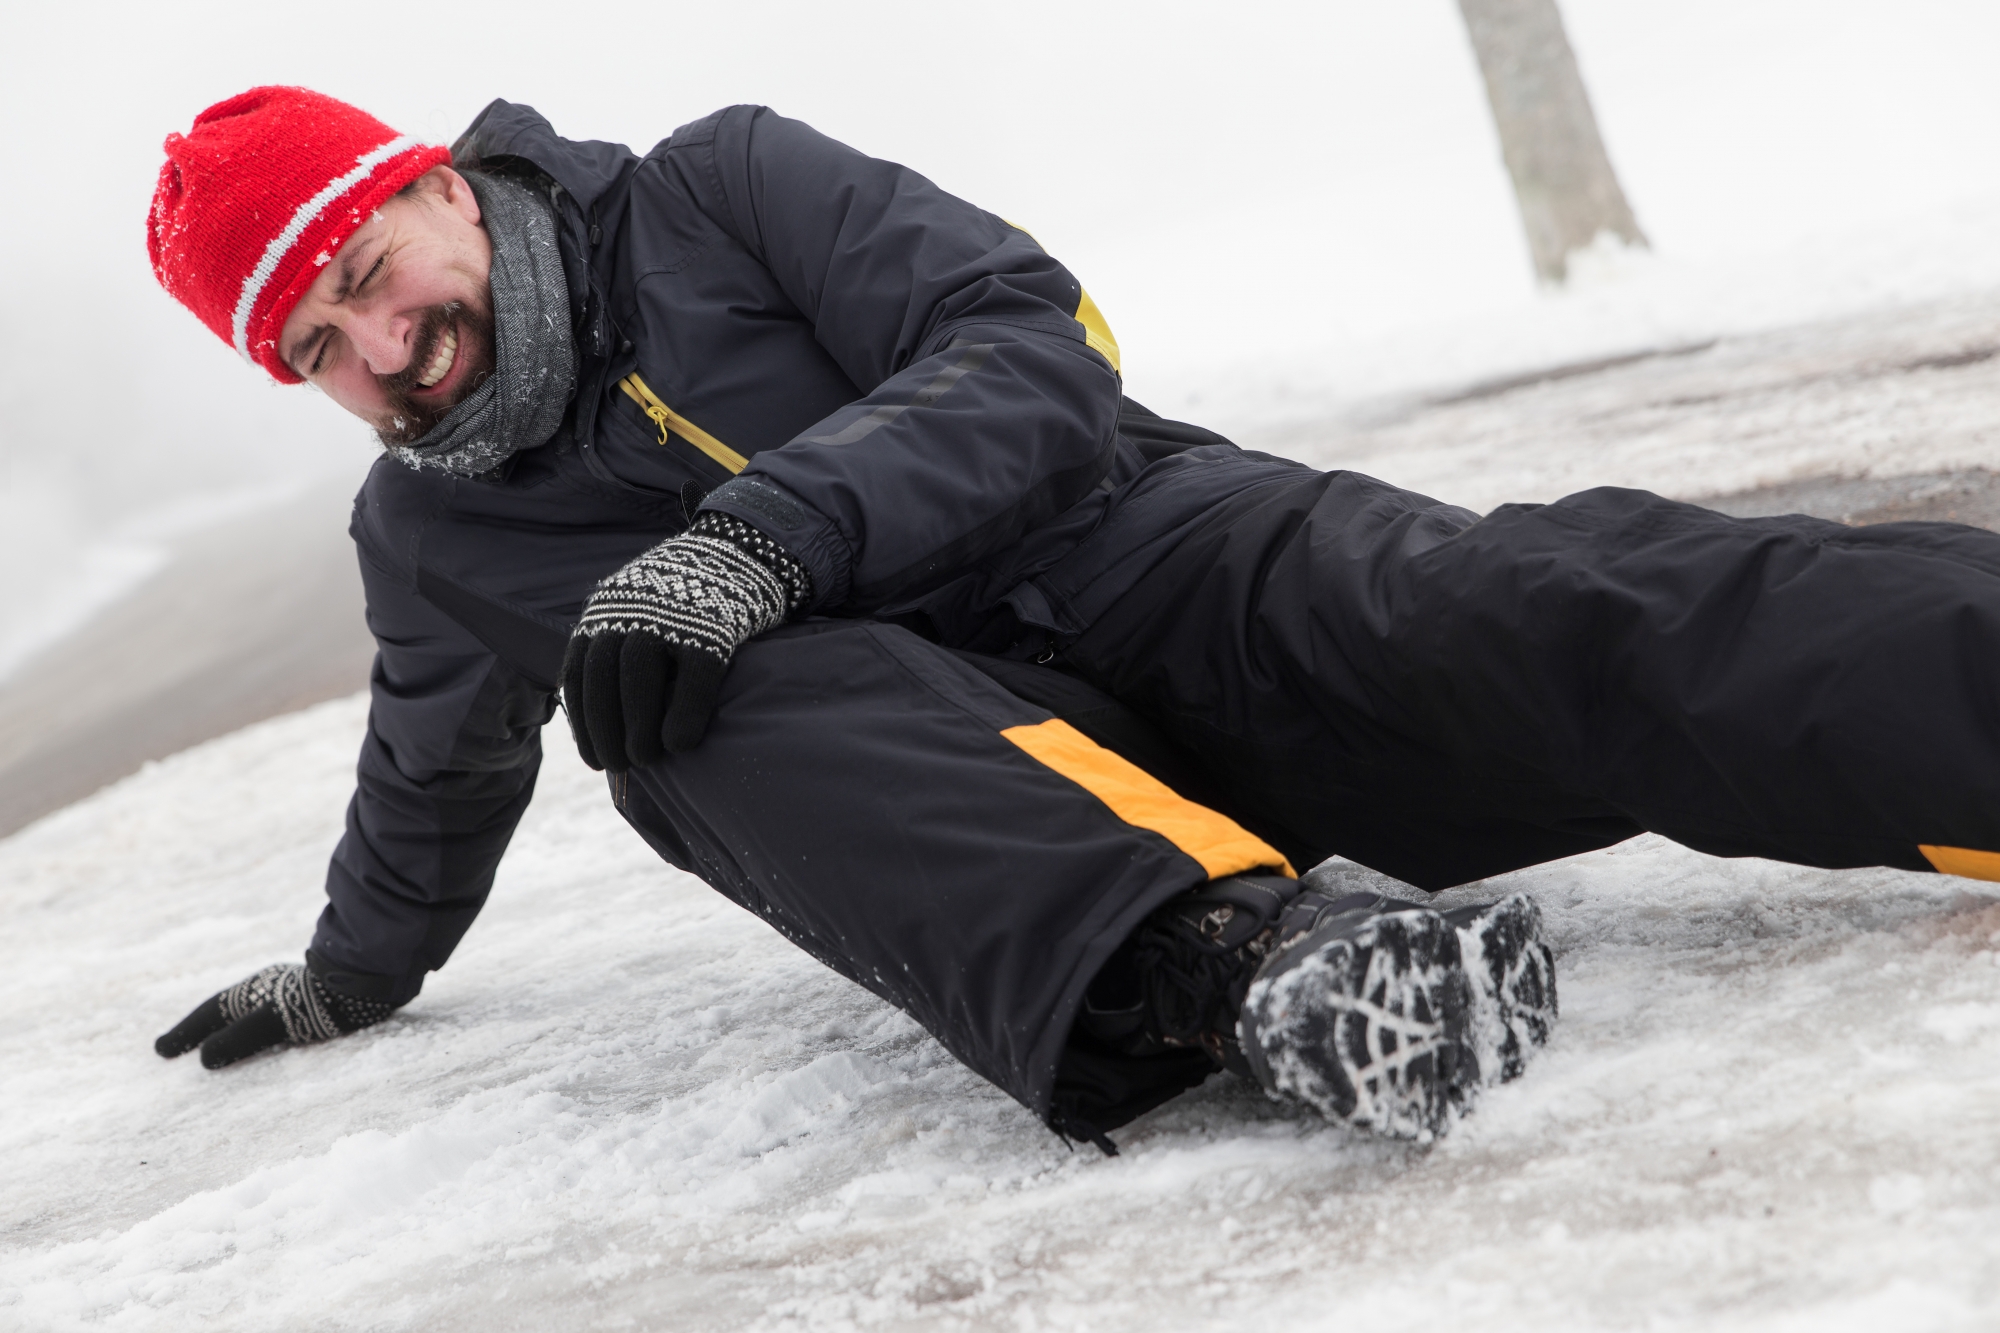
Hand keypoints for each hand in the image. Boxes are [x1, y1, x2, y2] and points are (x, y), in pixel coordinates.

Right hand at [155, 955, 396, 1068]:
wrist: (375, 981)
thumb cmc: (323, 1003)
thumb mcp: (275, 1021)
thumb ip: (239, 1039)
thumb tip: (204, 1059)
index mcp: (255, 989)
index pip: (211, 1013)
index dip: (185, 1033)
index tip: (160, 1052)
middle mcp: (270, 988)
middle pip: (226, 1011)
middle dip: (201, 1030)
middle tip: (173, 1050)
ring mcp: (291, 994)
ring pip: (248, 1014)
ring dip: (227, 1031)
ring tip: (212, 1051)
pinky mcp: (313, 1004)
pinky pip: (271, 1020)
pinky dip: (255, 1034)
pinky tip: (264, 1045)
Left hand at [562, 511, 807, 769]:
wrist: (741, 553)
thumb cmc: (687, 601)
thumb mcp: (639, 609)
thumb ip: (619, 650)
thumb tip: (609, 721)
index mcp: (604, 609)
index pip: (578, 673)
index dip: (583, 722)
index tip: (594, 759)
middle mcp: (629, 611)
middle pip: (602, 679)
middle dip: (605, 730)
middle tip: (619, 766)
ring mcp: (670, 617)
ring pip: (638, 680)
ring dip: (637, 728)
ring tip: (646, 760)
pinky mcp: (713, 627)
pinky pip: (693, 679)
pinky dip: (683, 715)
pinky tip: (681, 745)